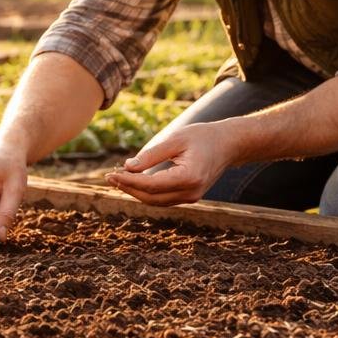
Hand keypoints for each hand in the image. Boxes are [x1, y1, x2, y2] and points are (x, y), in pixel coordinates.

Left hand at [106, 121, 234, 205]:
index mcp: (188, 178)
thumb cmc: (203, 137)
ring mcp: (191, 198)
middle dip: (128, 188)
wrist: (228, 144)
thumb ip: (152, 155)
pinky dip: (147, 192)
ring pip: (155, 201)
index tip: (111, 174)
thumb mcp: (176, 139)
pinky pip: (163, 199)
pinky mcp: (189, 197)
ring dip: (135, 192)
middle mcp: (191, 193)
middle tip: (109, 177)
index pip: (151, 185)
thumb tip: (128, 167)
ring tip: (117, 179)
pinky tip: (133, 182)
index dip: (128, 181)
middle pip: (151, 197)